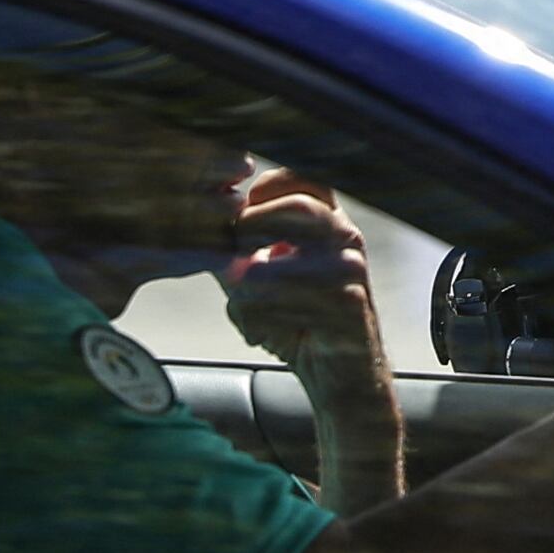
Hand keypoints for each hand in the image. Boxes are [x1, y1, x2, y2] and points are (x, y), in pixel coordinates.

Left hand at [222, 168, 381, 380]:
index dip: (265, 190)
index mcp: (329, 220)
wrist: (341, 375)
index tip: (240, 219)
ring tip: (243, 307)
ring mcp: (352, 271)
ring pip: (283, 262)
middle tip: (235, 264)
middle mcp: (347, 237)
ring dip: (248, 290)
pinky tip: (258, 334)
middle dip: (253, 230)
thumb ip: (237, 249)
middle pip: (299, 208)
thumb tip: (201, 230)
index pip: (304, 177)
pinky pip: (288, 304)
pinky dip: (259, 321)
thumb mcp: (264, 275)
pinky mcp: (350, 306)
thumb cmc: (299, 320)